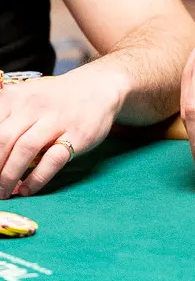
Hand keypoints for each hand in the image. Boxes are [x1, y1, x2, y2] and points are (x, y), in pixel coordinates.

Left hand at [0, 65, 125, 197]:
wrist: (99, 87)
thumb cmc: (55, 98)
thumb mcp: (24, 97)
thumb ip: (3, 117)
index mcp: (15, 97)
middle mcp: (34, 106)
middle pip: (3, 140)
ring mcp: (58, 120)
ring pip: (25, 150)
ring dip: (9, 176)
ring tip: (5, 193)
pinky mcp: (78, 135)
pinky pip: (53, 160)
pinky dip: (37, 178)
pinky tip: (28, 189)